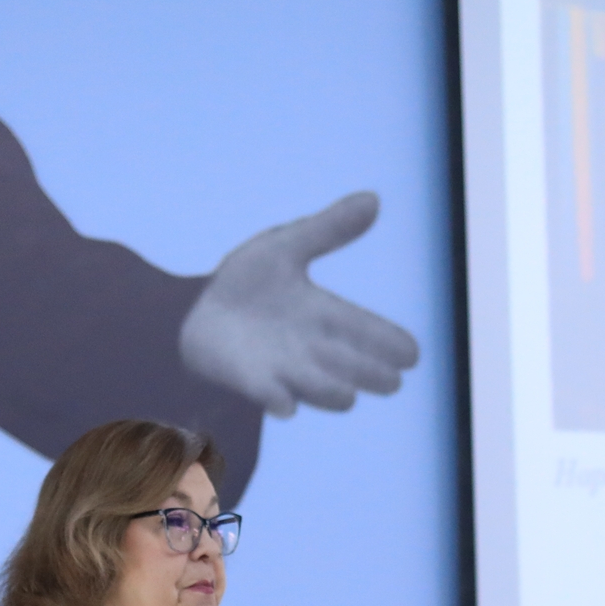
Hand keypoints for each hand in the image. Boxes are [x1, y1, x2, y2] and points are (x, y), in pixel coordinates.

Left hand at [179, 193, 420, 416]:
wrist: (192, 307)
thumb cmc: (244, 282)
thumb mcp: (286, 246)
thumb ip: (328, 229)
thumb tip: (373, 199)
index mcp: (322, 313)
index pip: (363, 328)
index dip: (388, 341)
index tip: (412, 355)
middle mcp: (310, 347)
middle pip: (351, 366)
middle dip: (370, 374)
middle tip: (392, 381)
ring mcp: (283, 368)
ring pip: (318, 388)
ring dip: (331, 392)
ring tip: (348, 396)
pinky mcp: (250, 382)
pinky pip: (269, 397)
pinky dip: (278, 401)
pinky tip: (286, 406)